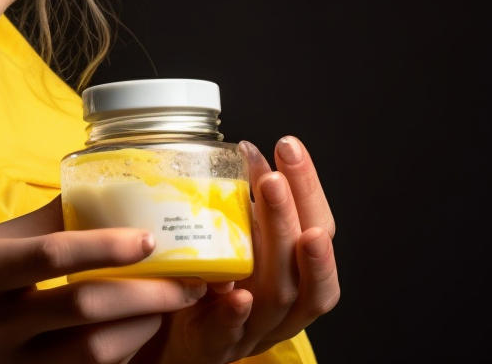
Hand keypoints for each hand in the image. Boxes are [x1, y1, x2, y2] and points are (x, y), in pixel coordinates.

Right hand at [0, 197, 207, 363]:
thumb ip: (43, 223)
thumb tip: (103, 183)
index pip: (53, 255)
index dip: (107, 247)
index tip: (151, 239)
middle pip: (85, 308)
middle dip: (148, 294)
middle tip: (190, 281)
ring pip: (96, 351)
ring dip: (145, 327)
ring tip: (173, 307)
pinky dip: (123, 354)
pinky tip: (140, 335)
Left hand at [133, 135, 339, 363]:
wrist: (173, 341)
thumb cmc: (212, 287)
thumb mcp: (236, 242)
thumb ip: (247, 208)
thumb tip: (249, 151)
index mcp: (296, 276)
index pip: (318, 230)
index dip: (309, 190)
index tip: (290, 148)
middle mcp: (285, 306)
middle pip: (305, 260)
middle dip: (293, 213)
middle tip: (274, 175)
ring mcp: (253, 330)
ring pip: (279, 295)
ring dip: (276, 242)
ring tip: (268, 200)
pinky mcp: (216, 348)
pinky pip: (229, 334)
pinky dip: (234, 312)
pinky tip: (236, 292)